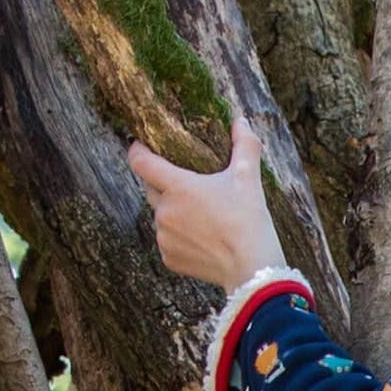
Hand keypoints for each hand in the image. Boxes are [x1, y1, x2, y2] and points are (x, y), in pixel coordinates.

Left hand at [128, 117, 286, 292]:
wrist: (252, 270)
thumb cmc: (249, 222)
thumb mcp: (249, 180)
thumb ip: (244, 146)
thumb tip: (241, 120)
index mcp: (177, 186)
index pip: (140, 161)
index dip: (138, 150)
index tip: (141, 146)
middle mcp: (164, 211)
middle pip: (149, 188)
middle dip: (161, 183)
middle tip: (184, 185)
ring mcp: (164, 236)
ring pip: (160, 217)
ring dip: (173, 213)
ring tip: (200, 219)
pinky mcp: (169, 259)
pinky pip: (167, 242)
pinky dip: (179, 239)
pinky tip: (201, 242)